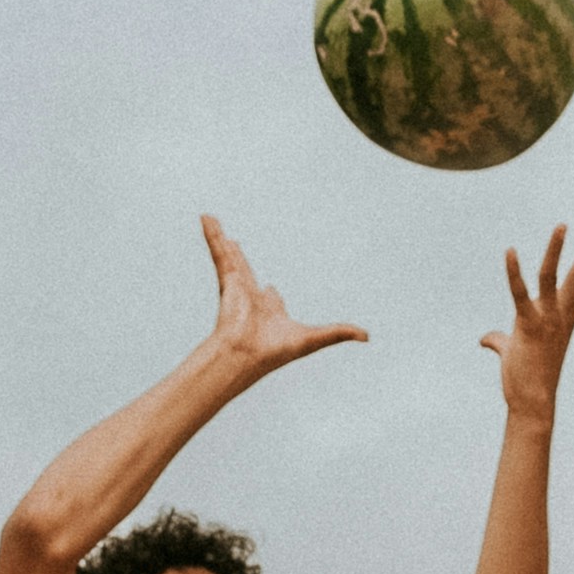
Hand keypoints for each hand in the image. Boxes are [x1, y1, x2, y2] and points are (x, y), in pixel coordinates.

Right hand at [193, 216, 367, 390]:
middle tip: (235, 246)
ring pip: (228, 256)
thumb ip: (338, 333)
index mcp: (269, 312)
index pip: (270, 298)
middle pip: (245, 271)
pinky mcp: (227, 278)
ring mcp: (237, 287)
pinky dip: (212, 235)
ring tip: (211, 220)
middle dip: (239, 259)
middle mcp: (250, 298)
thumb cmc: (275, 351)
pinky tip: (206, 218)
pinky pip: (219, 251)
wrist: (245, 354)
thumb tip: (367, 336)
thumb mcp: (314, 339)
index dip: (272, 296)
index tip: (272, 292)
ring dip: (220, 238)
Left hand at [482, 224, 573, 424]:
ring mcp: (547, 318)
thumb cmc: (525, 379)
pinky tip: (510, 251)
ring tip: (562, 225)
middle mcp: (560, 314)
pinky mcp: (528, 325)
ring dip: (556, 250)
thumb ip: (500, 340)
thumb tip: (485, 338)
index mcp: (564, 318)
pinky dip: (513, 272)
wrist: (532, 403)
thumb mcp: (514, 351)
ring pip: (554, 276)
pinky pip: (520, 294)